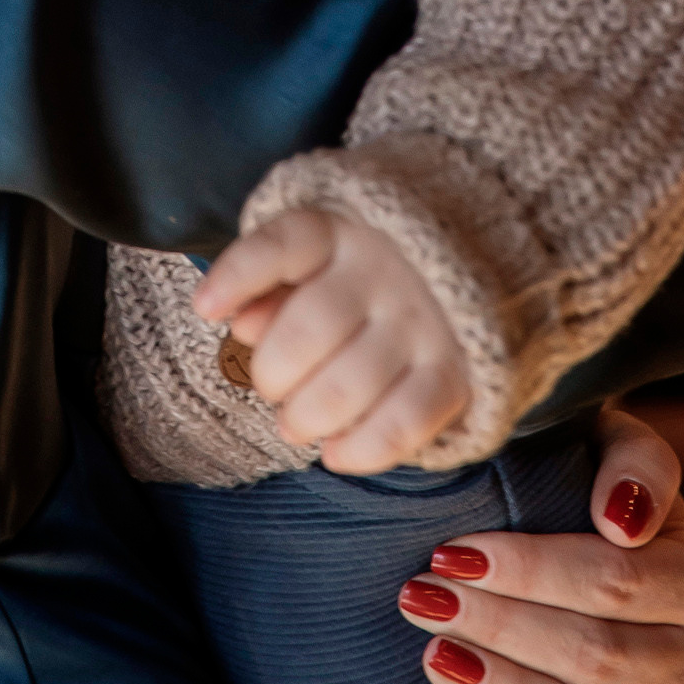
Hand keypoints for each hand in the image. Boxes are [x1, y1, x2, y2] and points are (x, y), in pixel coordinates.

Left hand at [192, 205, 468, 472]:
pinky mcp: (457, 366)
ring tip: (296, 426)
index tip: (203, 308)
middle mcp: (384, 268)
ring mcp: (424, 317)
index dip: (239, 274)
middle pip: (312, 325)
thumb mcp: (320, 256)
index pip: (284, 243)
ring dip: (312, 417)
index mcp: (342, 229)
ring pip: (354, 381)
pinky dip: (365, 448)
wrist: (480, 255)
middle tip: (272, 391)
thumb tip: (239, 323)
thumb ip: (274, 283)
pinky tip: (338, 454)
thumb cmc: (368, 268)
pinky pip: (408, 419)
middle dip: (275, 373)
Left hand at [396, 409, 683, 683]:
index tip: (451, 551)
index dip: (530, 569)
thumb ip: (633, 460)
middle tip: (421, 598)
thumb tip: (620, 518)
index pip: (616, 580)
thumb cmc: (589, 486)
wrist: (592, 554)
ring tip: (436, 655)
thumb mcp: (612, 446)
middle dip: (500, 625)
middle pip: (598, 654)